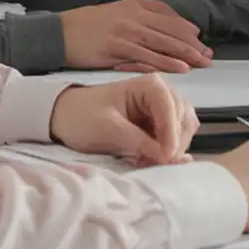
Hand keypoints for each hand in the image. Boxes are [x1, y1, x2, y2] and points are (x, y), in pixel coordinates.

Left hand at [48, 74, 198, 166]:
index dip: (171, 133)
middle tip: (155, 163)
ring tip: (150, 162)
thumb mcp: (108, 129)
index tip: (165, 156)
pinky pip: (175, 137)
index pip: (171, 108)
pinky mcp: (159, 123)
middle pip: (183, 119)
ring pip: (183, 129)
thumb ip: (139, 141)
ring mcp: (163, 108)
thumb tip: (167, 156)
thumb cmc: (82, 117)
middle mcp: (162, 93)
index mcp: (150, 85)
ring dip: (172, 148)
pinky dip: (167, 150)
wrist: (65, 117)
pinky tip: (151, 158)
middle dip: (172, 143)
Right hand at [60, 0, 211, 73]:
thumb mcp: (116, 12)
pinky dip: (165, 63)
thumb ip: (140, 15)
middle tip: (208, 55)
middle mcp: (133, 17)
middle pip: (171, 31)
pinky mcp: (117, 49)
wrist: (58, 33)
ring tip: (201, 63)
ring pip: (163, 44)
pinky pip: (147, 57)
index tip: (200, 40)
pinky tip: (180, 68)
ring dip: (185, 54)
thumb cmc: (85, 25)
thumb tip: (166, 25)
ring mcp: (126, 33)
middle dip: (192, 44)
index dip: (187, 29)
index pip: (168, 17)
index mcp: (134, 6)